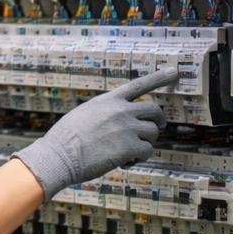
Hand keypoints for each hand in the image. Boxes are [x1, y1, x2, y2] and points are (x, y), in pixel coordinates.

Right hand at [13, 69, 180, 199]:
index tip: (174, 71)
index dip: (158, 78)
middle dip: (158, 120)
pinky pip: (147, 151)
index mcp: (108, 100)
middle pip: (154, 110)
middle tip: (157, 128)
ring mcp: (127, 128)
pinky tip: (124, 162)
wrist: (59, 156)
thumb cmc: (65, 140)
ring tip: (128, 152)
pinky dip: (139, 158)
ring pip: (153, 133)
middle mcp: (121, 111)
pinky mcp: (130, 147)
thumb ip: (104, 113)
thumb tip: (117, 122)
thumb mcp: (83, 115)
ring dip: (145, 142)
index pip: (138, 85)